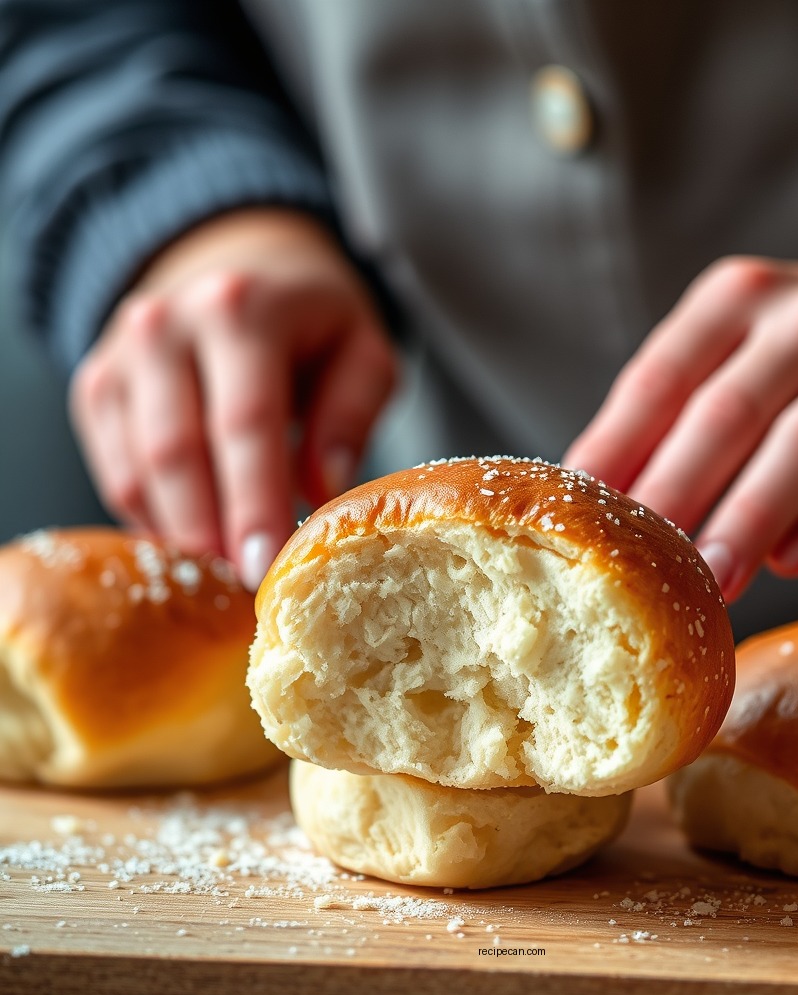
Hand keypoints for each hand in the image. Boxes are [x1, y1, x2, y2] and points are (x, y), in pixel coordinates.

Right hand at [69, 208, 396, 589]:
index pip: (244, 423)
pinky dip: (154, 517)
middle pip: (178, 454)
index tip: (265, 568)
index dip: (253, 503)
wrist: (238, 262)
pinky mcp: (97, 386)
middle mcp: (165, 325)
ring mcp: (120, 355)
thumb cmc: (312, 320)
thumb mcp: (362, 349)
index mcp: (241, 310)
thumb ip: (352, 413)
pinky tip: (198, 537)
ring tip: (228, 573)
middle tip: (245, 592)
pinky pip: (116, 471)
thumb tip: (322, 489)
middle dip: (212, 534)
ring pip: (137, 471)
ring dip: (181, 534)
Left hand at [565, 225, 797, 600]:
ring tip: (713, 579)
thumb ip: (692, 405)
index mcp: (742, 297)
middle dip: (676, 491)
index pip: (662, 375)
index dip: (615, 446)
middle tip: (639, 566)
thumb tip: (609, 495)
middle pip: (728, 409)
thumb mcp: (759, 345)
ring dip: (752, 515)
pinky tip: (797, 559)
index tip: (579, 514)